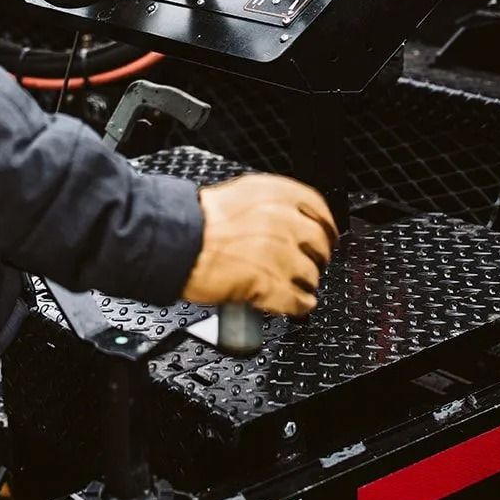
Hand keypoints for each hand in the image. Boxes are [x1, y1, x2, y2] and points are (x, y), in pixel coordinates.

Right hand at [183, 175, 337, 318]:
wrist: (174, 243)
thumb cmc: (192, 222)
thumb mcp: (236, 196)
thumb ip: (266, 206)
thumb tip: (284, 220)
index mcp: (274, 194)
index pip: (318, 207)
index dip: (325, 225)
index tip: (326, 235)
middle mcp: (282, 220)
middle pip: (319, 242)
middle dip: (317, 256)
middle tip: (310, 262)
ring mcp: (279, 254)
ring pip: (311, 274)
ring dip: (306, 282)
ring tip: (297, 285)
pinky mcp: (271, 285)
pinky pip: (299, 300)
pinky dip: (300, 305)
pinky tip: (296, 304)